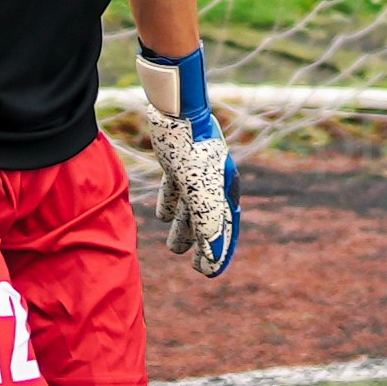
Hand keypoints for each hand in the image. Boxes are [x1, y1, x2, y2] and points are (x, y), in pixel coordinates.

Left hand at [113, 48, 237, 274]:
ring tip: (173, 248)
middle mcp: (213, 182)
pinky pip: (174, 190)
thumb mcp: (202, 197)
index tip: (208, 272)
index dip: (219, 252)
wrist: (176, 113)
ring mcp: (194, 172)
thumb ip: (209, 230)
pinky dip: (169, 205)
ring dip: (183, 229)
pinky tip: (160, 217)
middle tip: (195, 265)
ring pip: (190, 208)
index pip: (226, 228)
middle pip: (208, 220)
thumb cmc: (193, 153)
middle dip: (202, 244)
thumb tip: (213, 263)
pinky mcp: (176, 162)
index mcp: (225, 190)